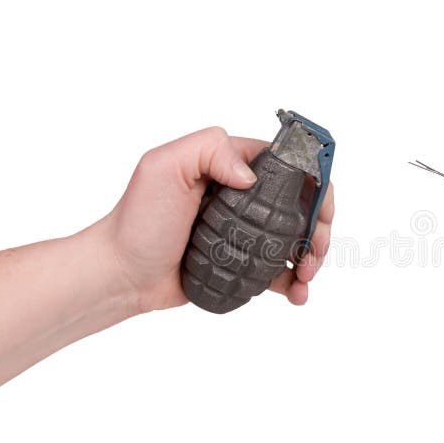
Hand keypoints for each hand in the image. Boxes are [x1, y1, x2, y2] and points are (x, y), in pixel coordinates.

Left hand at [101, 127, 333, 312]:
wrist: (121, 274)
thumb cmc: (137, 221)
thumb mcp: (162, 167)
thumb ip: (209, 150)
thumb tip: (251, 175)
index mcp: (231, 166)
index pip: (289, 164)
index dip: (315, 183)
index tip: (321, 210)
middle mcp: (243, 195)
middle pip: (300, 205)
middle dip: (320, 226)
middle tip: (317, 250)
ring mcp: (244, 231)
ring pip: (294, 239)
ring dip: (312, 256)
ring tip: (306, 276)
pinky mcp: (241, 261)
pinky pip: (276, 269)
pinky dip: (293, 281)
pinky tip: (296, 292)